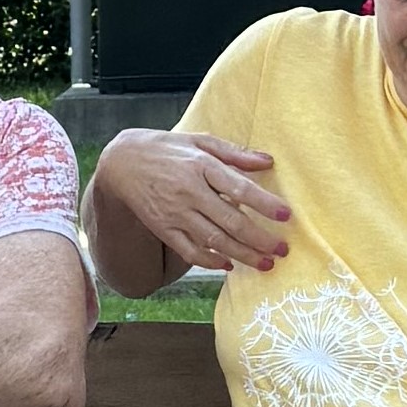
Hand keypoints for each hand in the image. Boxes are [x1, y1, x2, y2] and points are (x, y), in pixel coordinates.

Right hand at [102, 129, 292, 275]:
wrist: (121, 164)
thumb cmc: (167, 149)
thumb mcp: (199, 141)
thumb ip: (234, 153)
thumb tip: (268, 161)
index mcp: (201, 165)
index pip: (238, 187)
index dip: (264, 203)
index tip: (285, 215)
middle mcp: (189, 191)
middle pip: (230, 220)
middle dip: (259, 239)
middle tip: (283, 249)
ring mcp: (175, 213)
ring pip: (214, 240)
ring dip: (243, 255)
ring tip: (266, 263)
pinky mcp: (164, 229)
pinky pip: (190, 251)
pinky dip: (210, 261)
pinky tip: (229, 265)